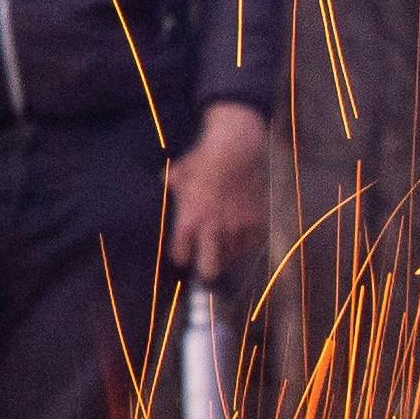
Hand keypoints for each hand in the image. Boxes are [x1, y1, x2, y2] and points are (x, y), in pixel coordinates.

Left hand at [164, 106, 272, 276]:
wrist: (236, 148)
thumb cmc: (203, 158)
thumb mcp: (181, 170)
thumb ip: (173, 182)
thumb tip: (163, 179)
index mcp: (188, 221)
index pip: (181, 255)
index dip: (182, 255)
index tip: (185, 253)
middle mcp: (211, 230)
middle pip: (209, 270)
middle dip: (207, 271)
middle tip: (208, 265)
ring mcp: (236, 227)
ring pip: (232, 257)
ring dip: (228, 252)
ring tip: (226, 244)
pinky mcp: (256, 221)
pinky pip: (252, 243)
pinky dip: (248, 241)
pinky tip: (244, 234)